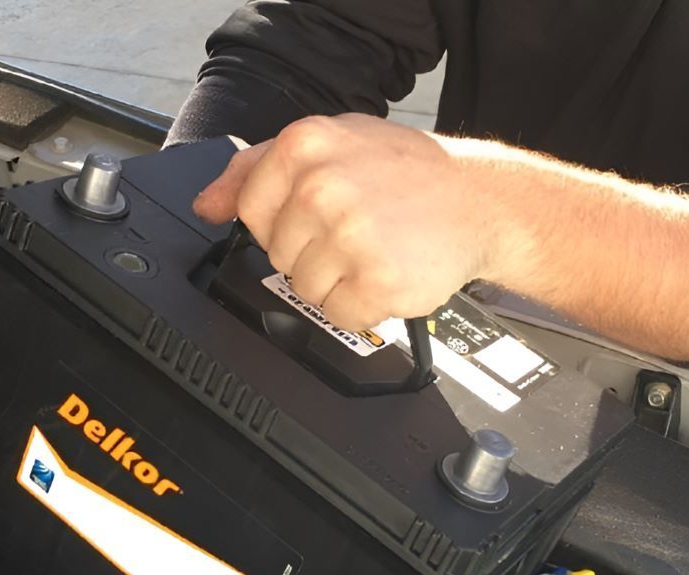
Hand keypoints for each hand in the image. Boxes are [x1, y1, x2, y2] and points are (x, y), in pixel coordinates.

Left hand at [193, 114, 498, 331]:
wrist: (481, 200)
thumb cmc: (407, 174)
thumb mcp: (333, 144)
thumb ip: (258, 169)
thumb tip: (207, 205)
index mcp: (304, 144)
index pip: (249, 211)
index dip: (281, 223)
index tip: (315, 218)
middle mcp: (323, 186)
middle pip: (276, 254)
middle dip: (312, 252)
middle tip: (357, 231)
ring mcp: (350, 235)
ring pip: (305, 290)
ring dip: (339, 282)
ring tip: (374, 250)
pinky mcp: (378, 280)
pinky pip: (342, 315)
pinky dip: (365, 307)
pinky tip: (388, 274)